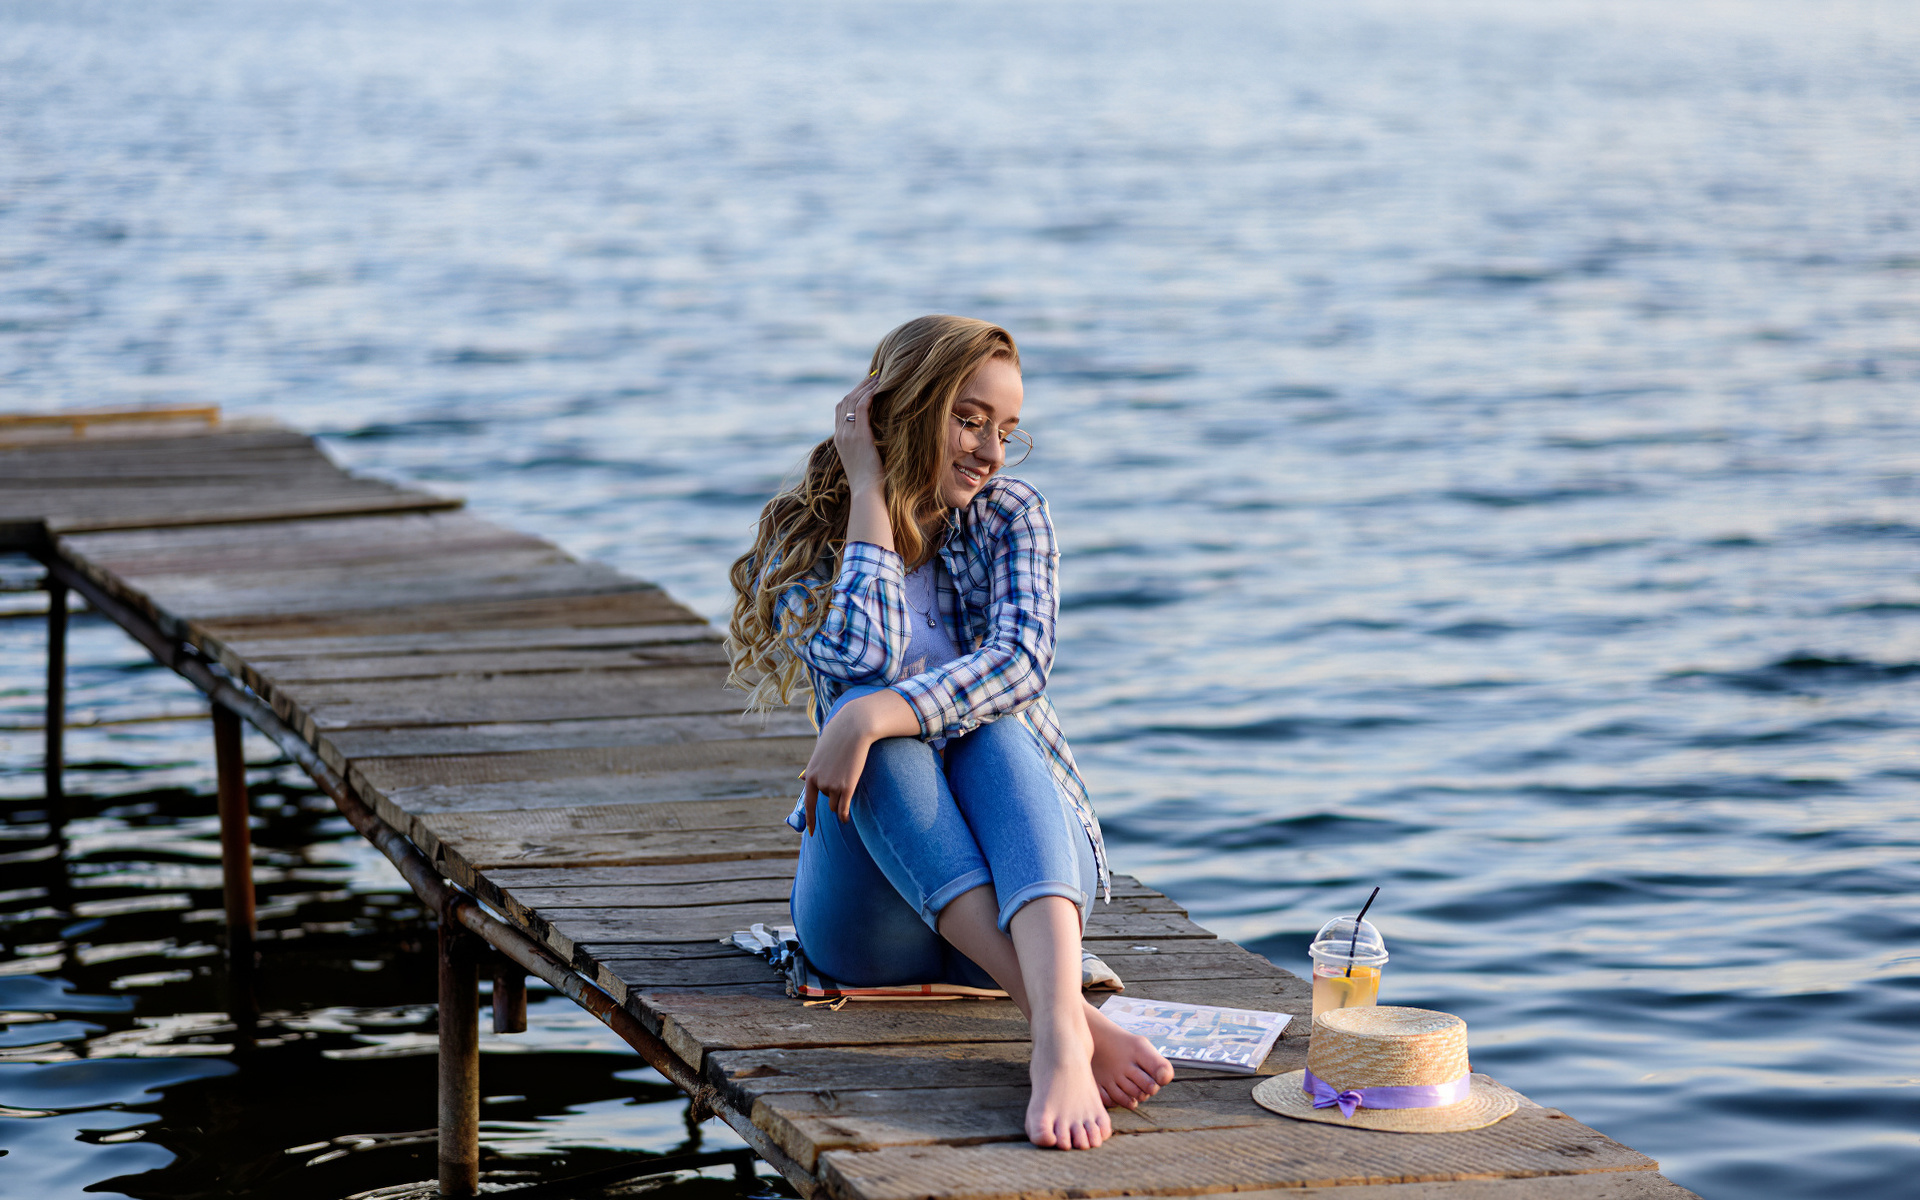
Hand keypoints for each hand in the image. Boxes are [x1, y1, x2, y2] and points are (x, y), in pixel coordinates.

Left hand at [800, 689, 920, 832]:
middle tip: (844, 776)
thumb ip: (814, 768)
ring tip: (849, 777)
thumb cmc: (839, 736)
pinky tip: (846, 820)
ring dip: (843, 799)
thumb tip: (802, 778)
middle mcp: (819, 783)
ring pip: (837, 804)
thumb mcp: (820, 752)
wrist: (854, 727)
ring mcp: (832, 786)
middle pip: (828, 801)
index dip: (810, 819)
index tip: (812, 833)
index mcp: (810, 774)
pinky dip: (845, 816)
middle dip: (835, 796)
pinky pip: (844, 809)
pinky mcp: (846, 786)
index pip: (809, 803)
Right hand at [833, 372, 885, 496]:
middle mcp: (840, 435)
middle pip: (844, 402)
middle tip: (874, 376)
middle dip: (859, 387)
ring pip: (851, 401)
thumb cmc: (870, 482)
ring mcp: (847, 435)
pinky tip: (879, 388)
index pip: (840, 410)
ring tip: (879, 377)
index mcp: (839, 440)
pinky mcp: (859, 436)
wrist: (866, 493)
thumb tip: (877, 439)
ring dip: (865, 387)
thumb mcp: (864, 460)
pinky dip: (868, 395)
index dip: (851, 395)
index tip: (865, 387)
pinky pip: (861, 408)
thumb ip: (865, 447)